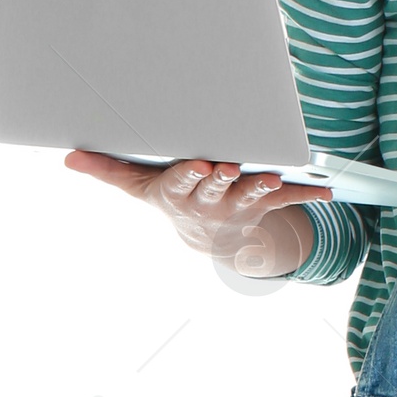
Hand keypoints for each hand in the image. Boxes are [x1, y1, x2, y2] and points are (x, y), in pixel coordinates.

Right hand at [65, 153, 333, 276]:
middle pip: (217, 190)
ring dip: (264, 187)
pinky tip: (329, 189)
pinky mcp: (266, 204)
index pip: (183, 183)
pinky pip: (290, 199)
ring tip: (274, 178)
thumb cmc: (172, 200)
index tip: (198, 166)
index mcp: (180, 194)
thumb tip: (68, 157)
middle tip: (231, 168)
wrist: (210, 240)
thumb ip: (107, 170)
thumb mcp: (138, 187)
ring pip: (253, 196)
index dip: (191, 177)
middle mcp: (211, 202)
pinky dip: (309, 193)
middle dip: (224, 180)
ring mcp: (240, 205)